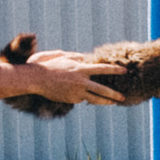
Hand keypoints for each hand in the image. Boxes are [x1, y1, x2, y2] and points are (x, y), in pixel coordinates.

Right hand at [0, 50, 123, 105]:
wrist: (35, 79)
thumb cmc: (48, 65)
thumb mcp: (63, 56)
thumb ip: (76, 57)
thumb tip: (85, 57)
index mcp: (81, 69)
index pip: (102, 69)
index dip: (114, 69)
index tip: (124, 70)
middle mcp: (81, 82)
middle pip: (103, 90)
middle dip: (114, 95)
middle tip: (123, 97)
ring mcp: (77, 93)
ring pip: (95, 99)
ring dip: (105, 102)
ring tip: (113, 103)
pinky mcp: (72, 100)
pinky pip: (80, 98)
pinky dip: (81, 96)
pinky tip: (74, 93)